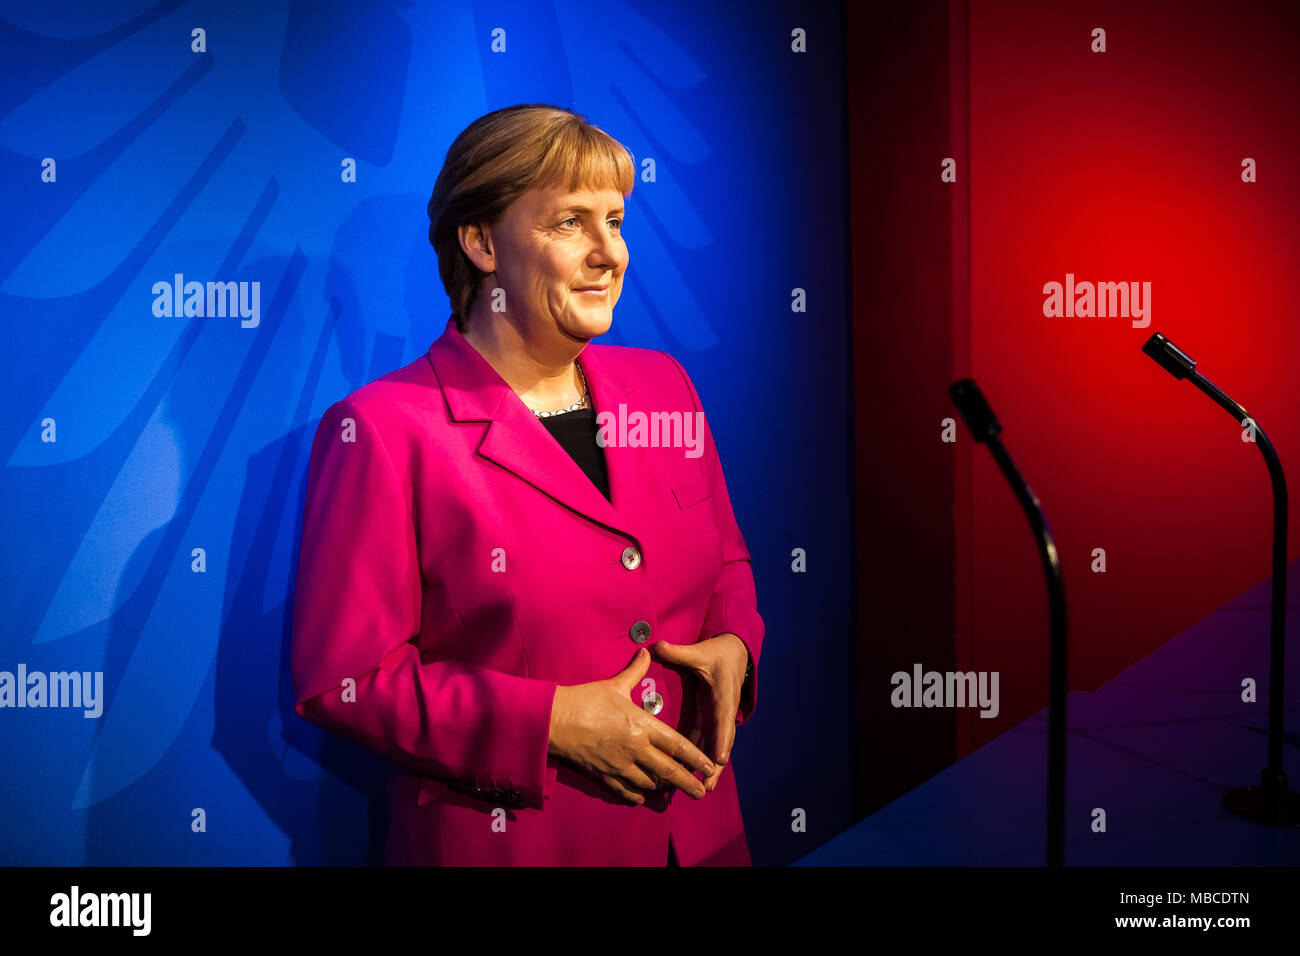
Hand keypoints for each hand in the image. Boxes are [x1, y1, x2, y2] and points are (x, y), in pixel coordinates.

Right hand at [547, 647, 715, 805]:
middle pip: (669, 771)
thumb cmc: (585, 700)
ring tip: (673, 790)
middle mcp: (635, 749)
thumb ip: (636, 671)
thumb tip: (648, 651)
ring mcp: (620, 766)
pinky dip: (638, 795)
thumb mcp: (615, 685)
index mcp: (641, 726)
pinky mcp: (604, 776)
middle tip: (701, 792)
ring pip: (650, 784)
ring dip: (663, 788)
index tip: (708, 766)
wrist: (553, 721)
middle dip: (687, 783)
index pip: (677, 745)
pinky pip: (627, 791)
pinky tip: (643, 796)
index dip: (695, 757)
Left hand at [651, 633, 748, 791]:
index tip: (718, 758)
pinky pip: (704, 740)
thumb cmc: (719, 653)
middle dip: (715, 766)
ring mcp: (717, 718)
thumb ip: (678, 652)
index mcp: (722, 696)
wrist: (735, 654)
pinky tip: (688, 772)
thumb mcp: (700, 652)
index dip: (721, 740)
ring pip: (713, 746)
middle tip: (707, 786)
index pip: (723, 721)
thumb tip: (658, 646)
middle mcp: (723, 711)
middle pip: (721, 742)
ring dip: (707, 767)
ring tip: (701, 788)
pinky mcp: (711, 719)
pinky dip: (698, 756)